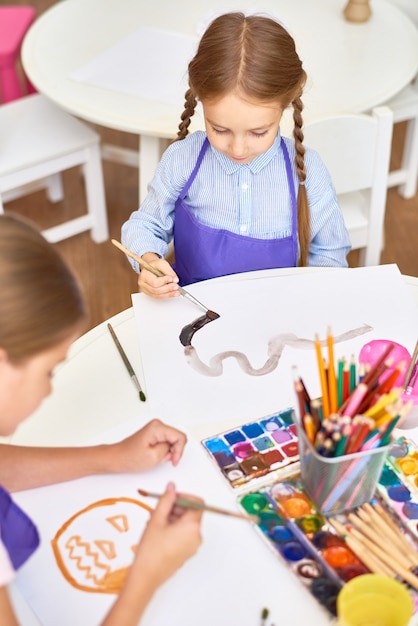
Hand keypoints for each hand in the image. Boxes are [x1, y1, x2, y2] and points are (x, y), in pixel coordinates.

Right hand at [100, 482, 201, 624]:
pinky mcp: (186, 553)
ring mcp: (192, 546)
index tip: (170, 497)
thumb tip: (172, 487)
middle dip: (175, 507)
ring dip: (172, 518)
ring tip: (154, 521)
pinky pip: (184, 534)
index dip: (184, 497)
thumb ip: (166, 500)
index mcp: (192, 526)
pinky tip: (158, 531)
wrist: (146, 577)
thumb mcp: (156, 519)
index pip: (197, 502)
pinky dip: (173, 528)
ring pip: (186, 523)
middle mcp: (196, 536)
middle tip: (158, 509)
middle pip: (191, 513)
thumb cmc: (151, 550)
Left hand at [107, 419, 187, 472]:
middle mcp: (157, 425)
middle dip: (174, 451)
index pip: (180, 436)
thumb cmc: (130, 457)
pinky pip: (167, 442)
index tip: (173, 460)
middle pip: (177, 437)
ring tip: (158, 458)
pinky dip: (165, 451)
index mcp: (157, 427)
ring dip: (169, 452)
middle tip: (164, 460)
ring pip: (173, 440)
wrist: (118, 457)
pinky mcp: (154, 434)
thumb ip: (169, 449)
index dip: (179, 451)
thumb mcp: (154, 456)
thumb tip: (175, 445)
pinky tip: (157, 455)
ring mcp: (156, 429)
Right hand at [137, 254, 180, 299]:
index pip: (154, 281)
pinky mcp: (150, 294)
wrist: (152, 268)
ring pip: (157, 295)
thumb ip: (169, 271)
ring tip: (177, 292)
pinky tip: (173, 293)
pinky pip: (158, 297)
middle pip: (155, 290)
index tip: (171, 279)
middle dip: (167, 288)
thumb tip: (175, 280)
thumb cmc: (155, 266)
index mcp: (144, 275)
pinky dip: (167, 295)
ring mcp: (146, 290)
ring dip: (169, 294)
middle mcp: (143, 283)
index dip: (164, 281)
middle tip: (176, 286)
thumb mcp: (162, 263)